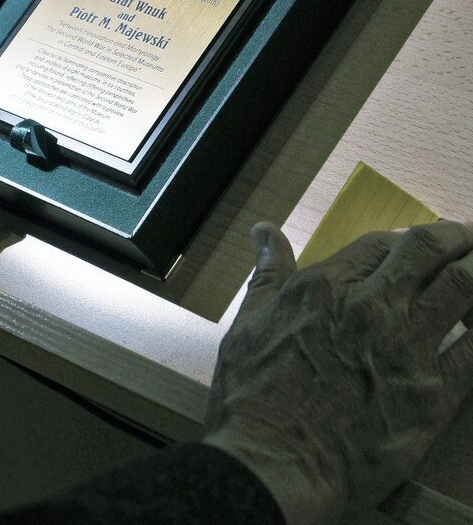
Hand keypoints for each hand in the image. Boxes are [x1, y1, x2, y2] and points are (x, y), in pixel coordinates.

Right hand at [203, 221, 472, 524]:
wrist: (271, 466)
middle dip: (455, 236)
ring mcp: (405, 348)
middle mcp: (370, 306)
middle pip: (428, 249)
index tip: (414, 244)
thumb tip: (264, 232)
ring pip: (463, 287)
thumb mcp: (249, 322)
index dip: (403, 238)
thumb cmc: (253, 399)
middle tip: (468, 236)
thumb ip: (268, 272)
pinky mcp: (431, 395)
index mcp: (325, 286)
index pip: (380, 242)